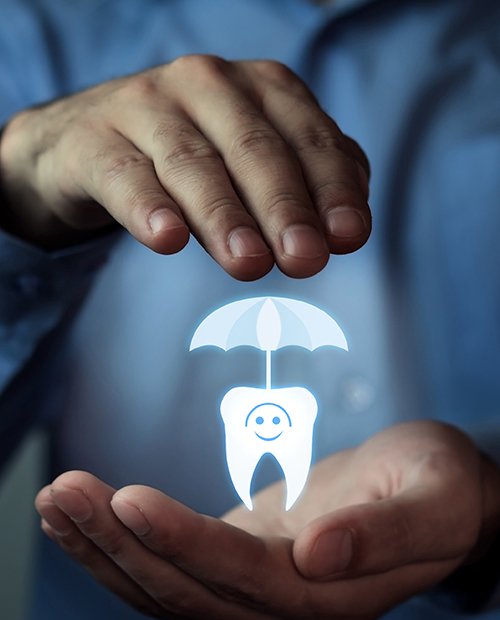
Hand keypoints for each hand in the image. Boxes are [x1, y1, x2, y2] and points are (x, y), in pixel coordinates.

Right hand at [0, 56, 370, 278]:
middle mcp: (207, 84)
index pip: (309, 139)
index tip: (347, 237)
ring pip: (193, 164)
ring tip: (248, 262)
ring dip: (224, 216)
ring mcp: (145, 106)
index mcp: (260, 88)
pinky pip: (124, 174)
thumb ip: (307, 183)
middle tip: (304, 259)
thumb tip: (349, 227)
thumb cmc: (193, 155)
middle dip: (284, 207)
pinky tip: (166, 239)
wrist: (92, 140)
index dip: (333, 189)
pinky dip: (148, 206)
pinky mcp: (94, 139)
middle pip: (254, 149)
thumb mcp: (254, 162)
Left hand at [36, 421, 499, 619]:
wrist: (437, 495)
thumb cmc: (441, 487)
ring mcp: (256, 592)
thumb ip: (383, 534)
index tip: (126, 498)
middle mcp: (284, 609)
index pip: (239, 576)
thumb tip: (319, 555)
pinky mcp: (241, 565)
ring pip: (164, 586)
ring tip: (56, 499)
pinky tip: (86, 517)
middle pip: (185, 588)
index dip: (181, 542)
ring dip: (104, 546)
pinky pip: (171, 567)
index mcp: (330, 599)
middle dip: (118, 542)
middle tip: (64, 490)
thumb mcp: (433, 498)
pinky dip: (122, 545)